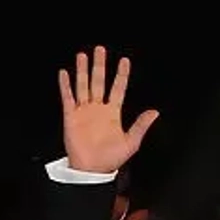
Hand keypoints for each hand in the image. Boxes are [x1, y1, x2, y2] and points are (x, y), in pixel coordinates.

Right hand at [58, 47, 159, 174]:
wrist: (92, 170)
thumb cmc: (111, 159)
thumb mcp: (131, 142)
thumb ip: (141, 125)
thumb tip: (155, 112)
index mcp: (113, 113)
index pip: (118, 89)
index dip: (121, 75)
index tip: (124, 61)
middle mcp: (98, 109)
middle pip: (99, 82)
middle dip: (100, 65)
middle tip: (101, 49)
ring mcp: (84, 111)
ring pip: (83, 85)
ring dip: (82, 70)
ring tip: (83, 55)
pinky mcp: (71, 116)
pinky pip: (68, 98)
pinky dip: (65, 86)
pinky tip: (65, 73)